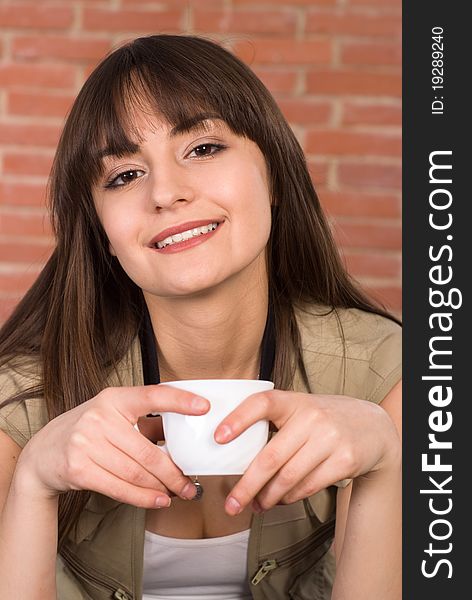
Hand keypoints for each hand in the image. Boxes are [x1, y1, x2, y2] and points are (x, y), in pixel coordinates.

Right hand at [15, 385, 209, 507]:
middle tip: (190, 484)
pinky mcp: (78, 469)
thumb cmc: (89, 431)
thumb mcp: (113, 417)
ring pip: (135, 473)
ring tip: (178, 494)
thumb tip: (185, 436)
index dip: (179, 401)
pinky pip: (119, 488)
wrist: (43, 453)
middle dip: (174, 472)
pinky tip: (158, 501)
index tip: (204, 407)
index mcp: (114, 398)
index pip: (152, 395)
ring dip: (161, 488)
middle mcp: (99, 417)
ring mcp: (86, 443)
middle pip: (148, 451)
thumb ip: (146, 423)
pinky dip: (142, 498)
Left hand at [214, 390, 400, 515]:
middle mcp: (313, 417)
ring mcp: (330, 439)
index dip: (238, 419)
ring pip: (288, 478)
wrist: (373, 427)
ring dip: (268, 498)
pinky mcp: (345, 460)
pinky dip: (290, 498)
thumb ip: (275, 422)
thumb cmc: (326, 420)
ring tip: (256, 506)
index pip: (263, 403)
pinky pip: (308, 487)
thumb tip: (235, 452)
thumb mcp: (302, 410)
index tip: (218, 437)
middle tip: (231, 504)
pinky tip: (281, 500)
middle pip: (271, 457)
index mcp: (295, 401)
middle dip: (247, 485)